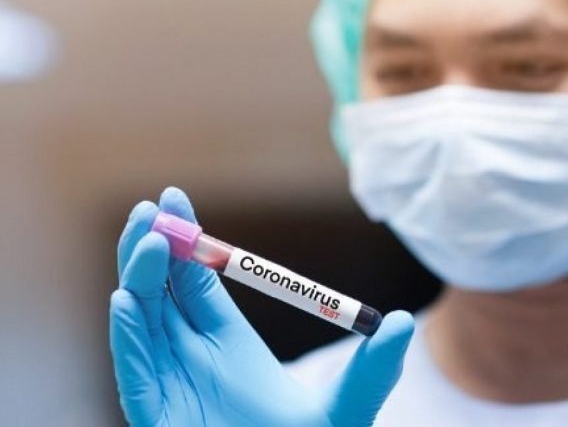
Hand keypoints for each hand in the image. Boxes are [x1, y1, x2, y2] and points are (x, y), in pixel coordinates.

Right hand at [109, 187, 413, 425]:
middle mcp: (193, 357)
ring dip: (139, 280)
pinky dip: (129, 337)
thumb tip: (402, 322)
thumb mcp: (348, 407)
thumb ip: (374, 367)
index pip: (198, 282)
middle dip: (153, 249)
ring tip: (148, 240)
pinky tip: (128, 299)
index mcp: (229, 343)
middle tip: (153, 207)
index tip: (177, 199)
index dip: (188, 243)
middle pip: (162, 293)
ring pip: (142, 324)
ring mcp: (169, 386)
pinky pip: (134, 372)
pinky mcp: (155, 417)